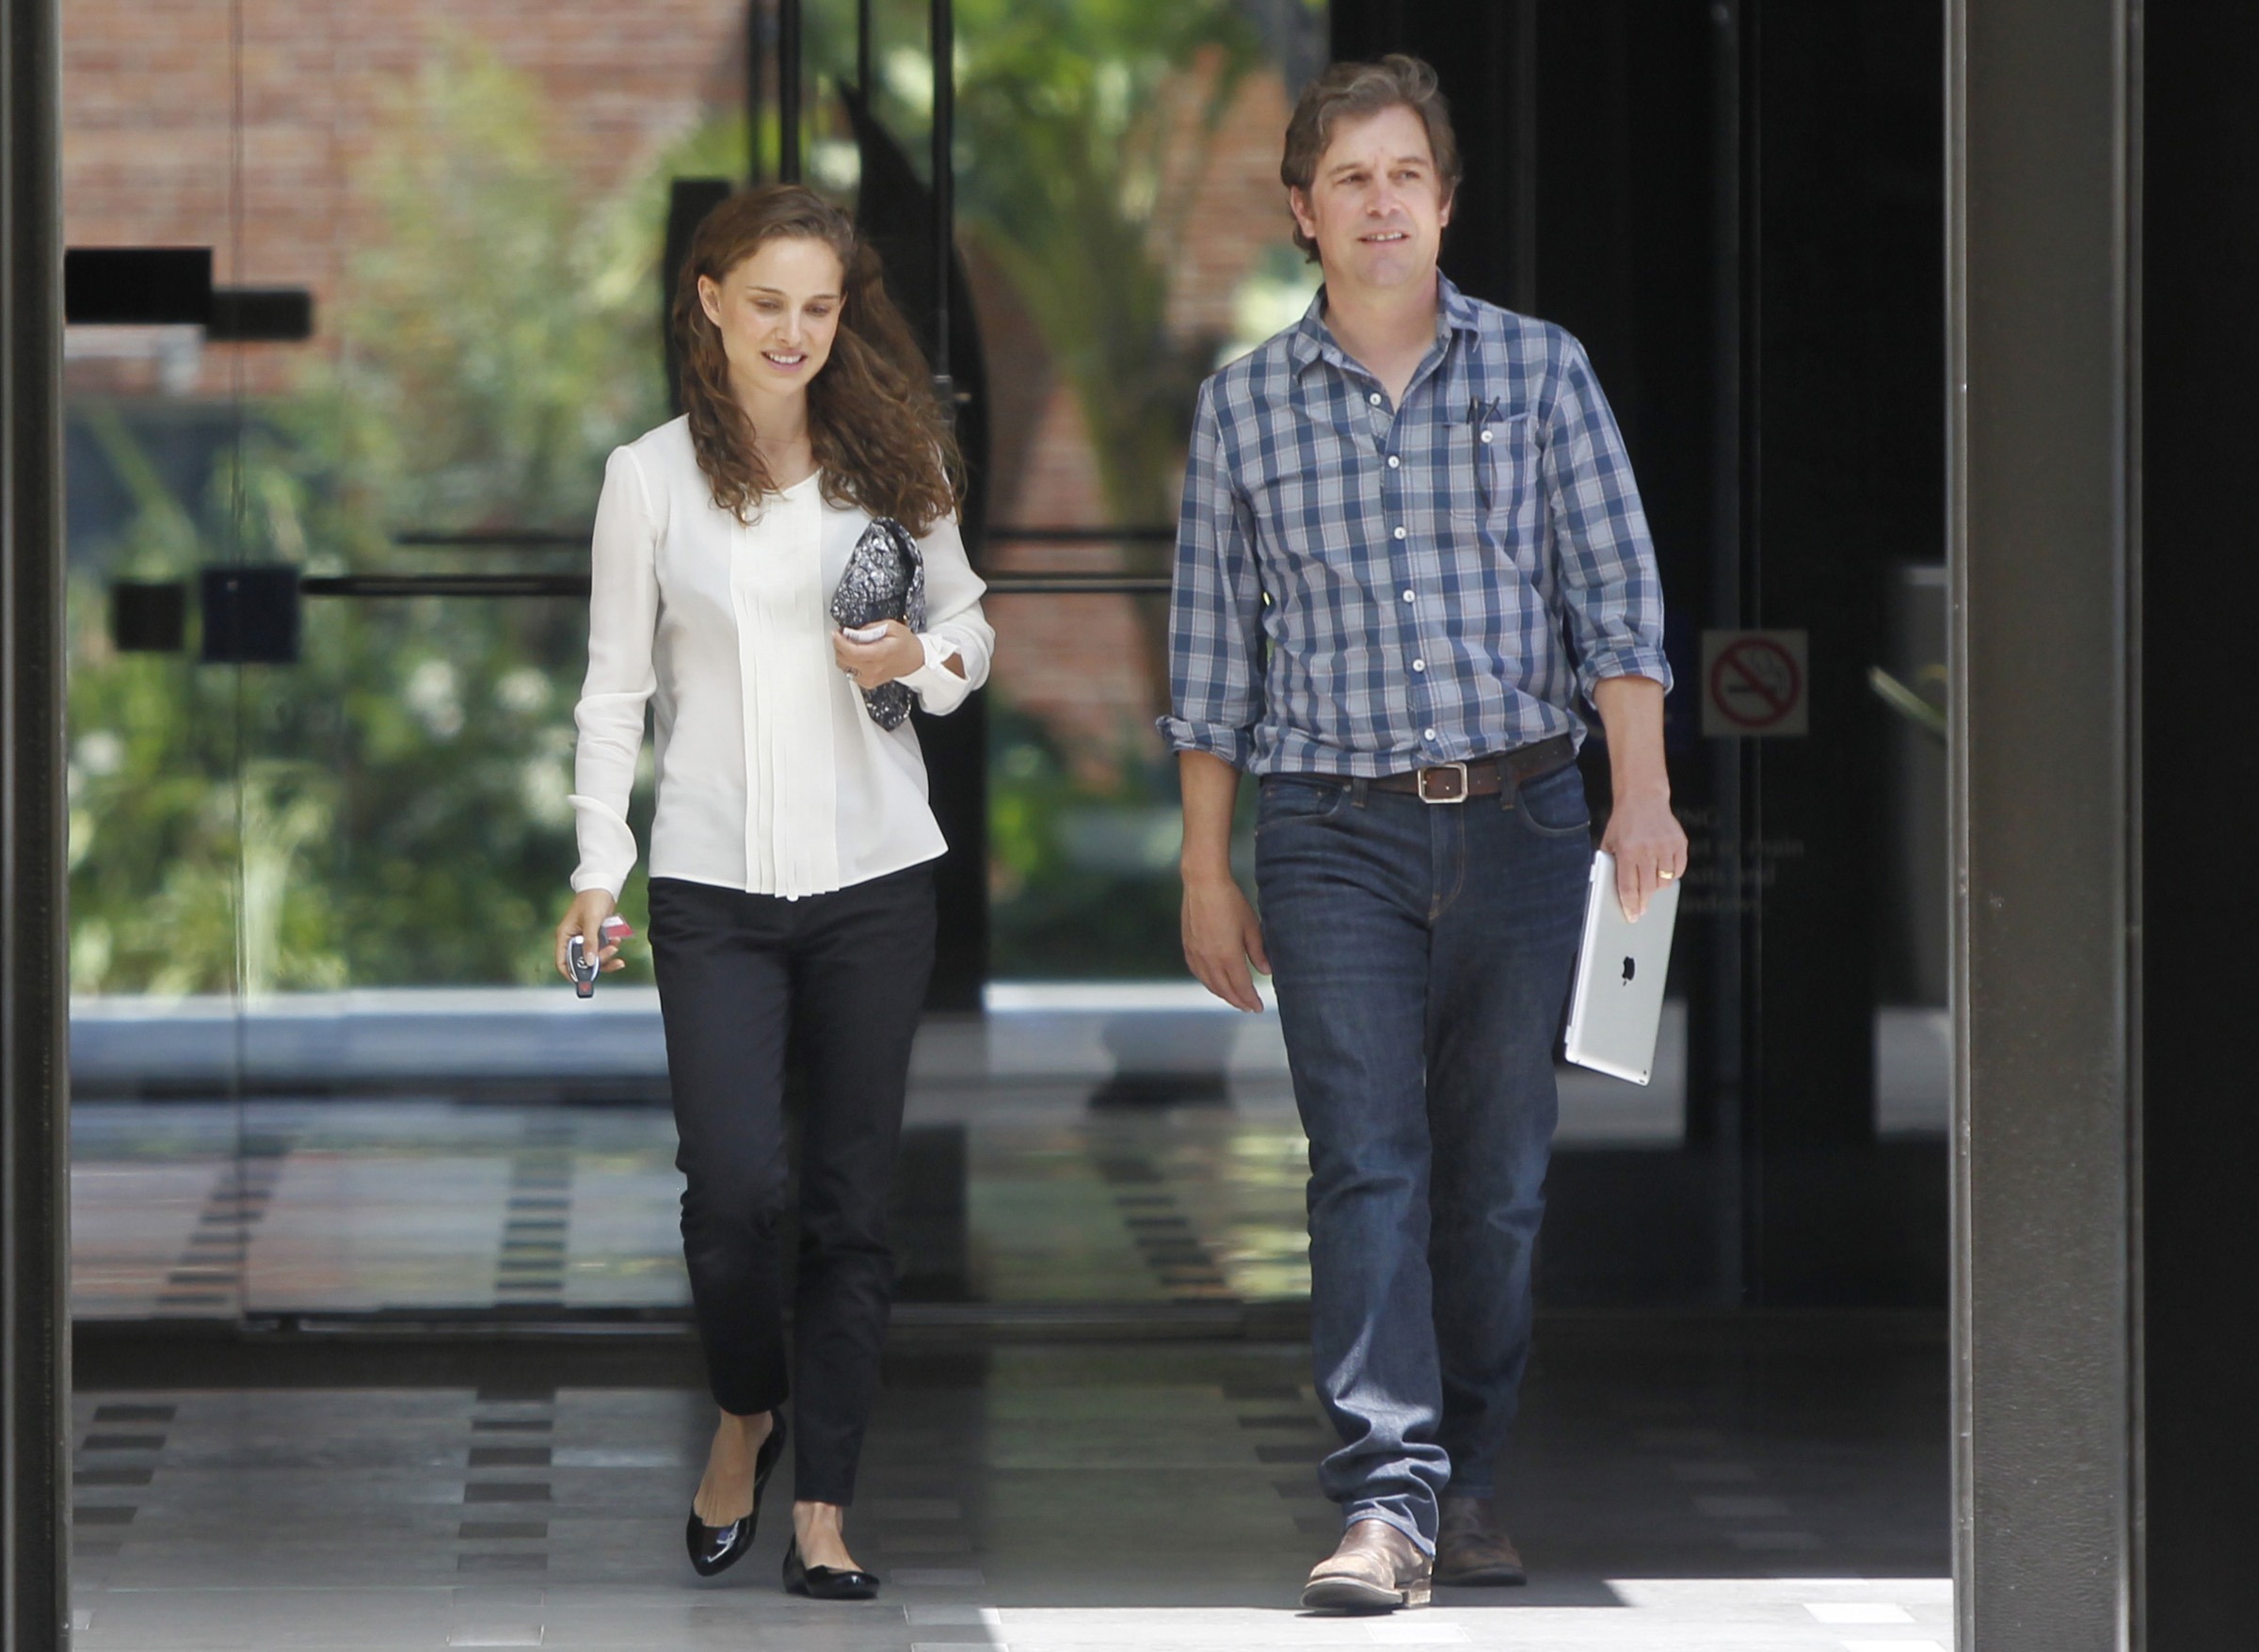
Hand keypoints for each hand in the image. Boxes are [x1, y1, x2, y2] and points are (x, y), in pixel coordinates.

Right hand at [554, 889, 626, 980]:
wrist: (604, 886)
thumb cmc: (592, 899)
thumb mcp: (592, 921)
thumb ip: (591, 942)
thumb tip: (590, 961)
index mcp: (565, 936)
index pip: (563, 962)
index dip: (572, 973)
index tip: (584, 980)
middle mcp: (574, 940)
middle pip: (583, 961)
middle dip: (598, 961)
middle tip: (611, 951)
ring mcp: (585, 939)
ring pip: (595, 957)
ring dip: (607, 954)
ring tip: (616, 943)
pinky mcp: (596, 936)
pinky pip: (603, 949)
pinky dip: (611, 947)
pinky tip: (617, 938)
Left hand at [832, 620, 926, 690]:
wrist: (915, 660)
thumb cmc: (905, 644)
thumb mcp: (891, 626)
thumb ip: (870, 628)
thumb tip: (853, 632)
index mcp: (880, 654)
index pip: (851, 651)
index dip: (839, 642)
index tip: (836, 633)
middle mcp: (874, 669)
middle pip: (844, 659)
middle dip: (839, 646)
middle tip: (842, 636)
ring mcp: (870, 678)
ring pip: (844, 667)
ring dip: (842, 654)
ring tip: (850, 645)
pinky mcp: (868, 683)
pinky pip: (850, 672)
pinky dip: (849, 663)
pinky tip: (857, 655)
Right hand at [1181, 870, 1269, 1011]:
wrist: (1204, 884)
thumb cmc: (1230, 901)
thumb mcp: (1251, 926)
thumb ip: (1258, 952)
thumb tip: (1266, 971)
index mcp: (1228, 956)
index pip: (1241, 987)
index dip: (1250, 1000)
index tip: (1258, 1007)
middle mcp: (1210, 960)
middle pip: (1225, 990)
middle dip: (1238, 1001)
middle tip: (1248, 1007)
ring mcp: (1197, 954)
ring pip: (1210, 984)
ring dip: (1223, 994)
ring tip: (1234, 998)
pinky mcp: (1188, 948)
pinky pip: (1198, 973)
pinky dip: (1208, 983)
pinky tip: (1214, 983)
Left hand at [1600, 788, 1687, 921]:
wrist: (1643, 798)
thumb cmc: (1623, 823)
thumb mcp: (1609, 842)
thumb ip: (1610, 865)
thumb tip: (1614, 892)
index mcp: (1627, 850)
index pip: (1629, 886)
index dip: (1631, 905)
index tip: (1633, 916)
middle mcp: (1647, 849)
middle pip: (1648, 888)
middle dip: (1644, 901)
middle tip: (1642, 908)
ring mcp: (1665, 846)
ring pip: (1665, 881)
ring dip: (1657, 887)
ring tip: (1650, 884)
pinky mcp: (1679, 843)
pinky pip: (1678, 870)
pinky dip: (1672, 875)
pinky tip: (1663, 872)